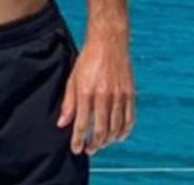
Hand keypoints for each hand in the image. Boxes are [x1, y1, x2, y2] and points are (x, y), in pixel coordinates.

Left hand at [57, 32, 134, 154]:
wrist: (108, 43)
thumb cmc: (87, 60)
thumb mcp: (72, 79)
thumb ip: (69, 103)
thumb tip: (62, 123)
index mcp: (86, 92)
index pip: (82, 124)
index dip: (78, 140)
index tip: (76, 149)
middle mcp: (104, 96)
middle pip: (100, 130)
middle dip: (94, 144)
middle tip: (89, 150)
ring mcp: (119, 96)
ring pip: (116, 127)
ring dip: (108, 140)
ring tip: (101, 144)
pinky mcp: (130, 94)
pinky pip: (130, 119)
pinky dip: (125, 131)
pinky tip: (119, 136)